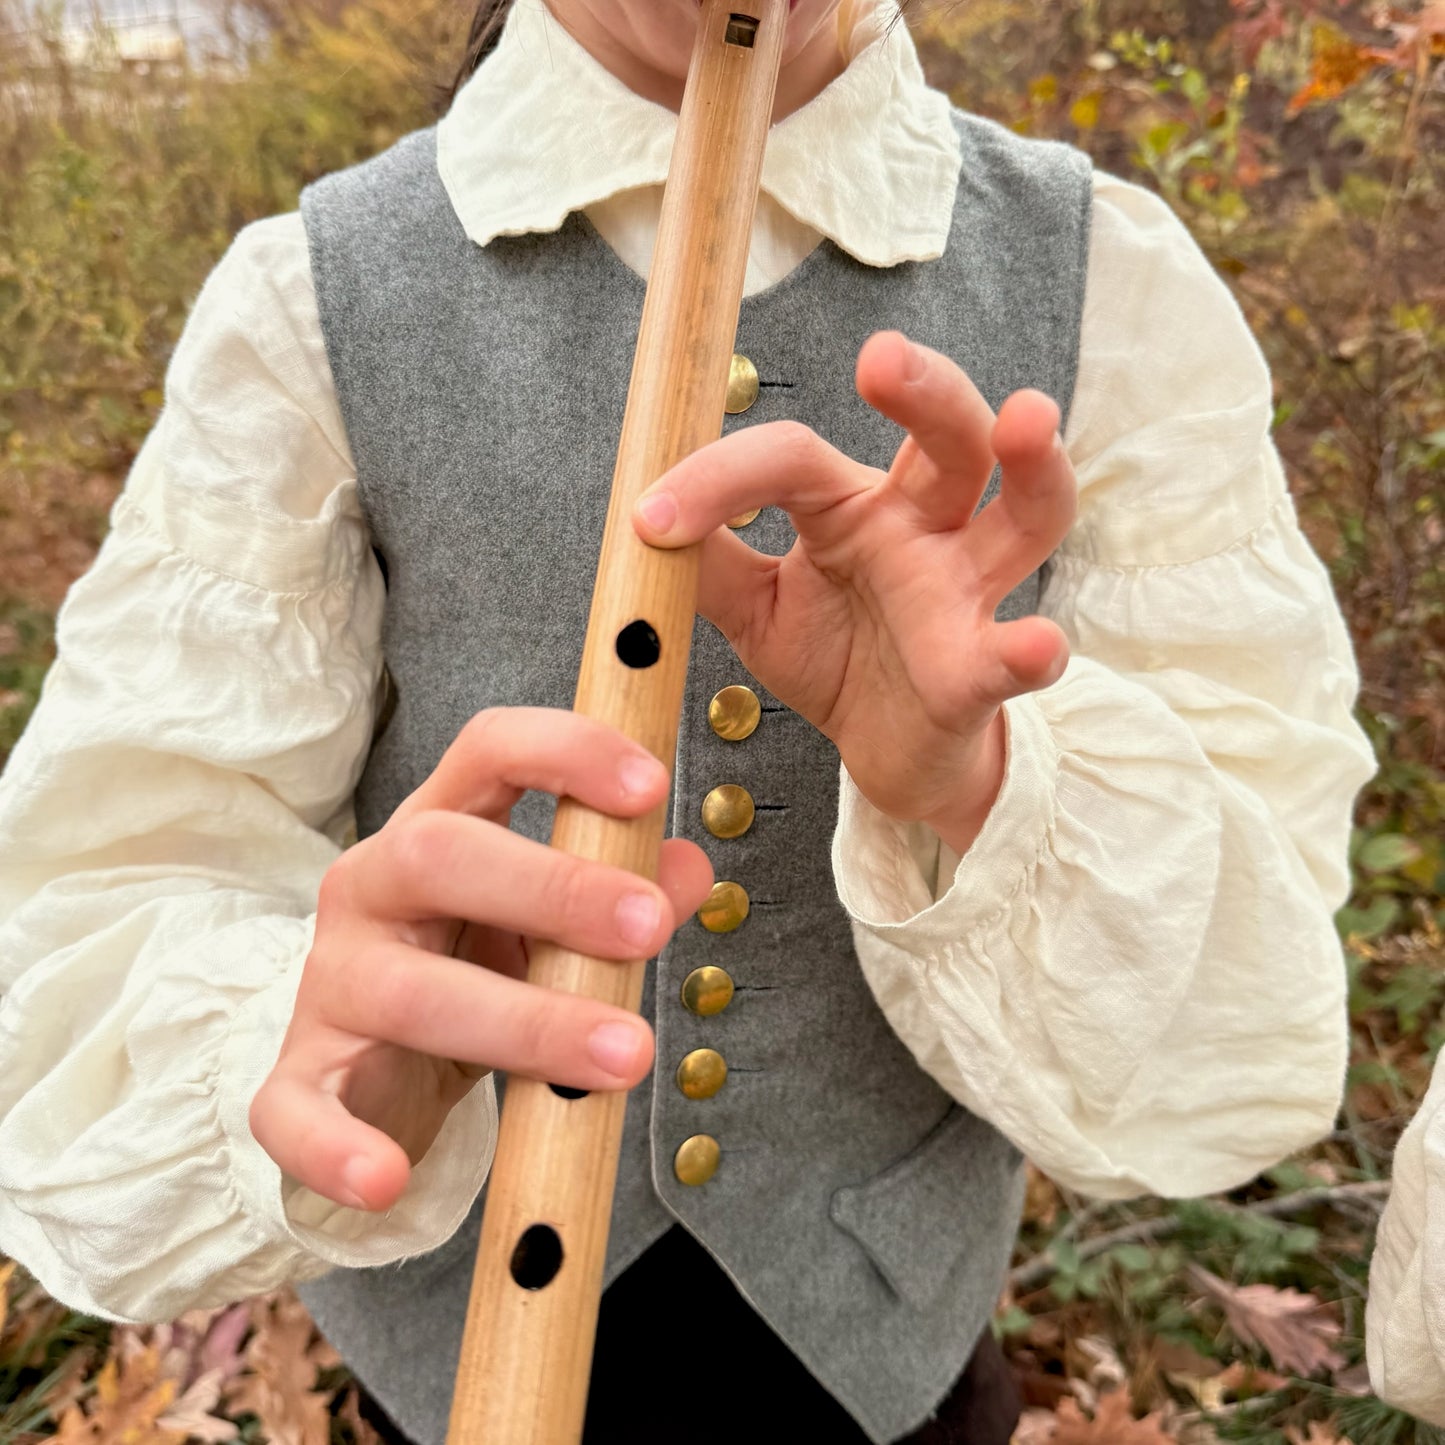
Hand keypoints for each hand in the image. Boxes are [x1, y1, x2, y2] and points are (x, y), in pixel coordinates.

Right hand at [250, 708, 713, 1212]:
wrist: (374, 1070)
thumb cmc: (478, 971)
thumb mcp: (552, 925)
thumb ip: (626, 891)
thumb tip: (688, 868)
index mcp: (439, 828)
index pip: (488, 750)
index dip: (566, 754)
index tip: (652, 786)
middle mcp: (372, 886)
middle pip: (438, 854)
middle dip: (553, 889)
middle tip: (649, 931)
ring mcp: (330, 982)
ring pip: (407, 991)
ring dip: (524, 1024)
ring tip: (623, 1058)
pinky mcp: (297, 1080)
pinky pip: (294, 1113)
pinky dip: (337, 1149)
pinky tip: (389, 1179)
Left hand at [632, 330, 1076, 848]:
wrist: (888, 750)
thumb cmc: (835, 661)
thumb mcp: (755, 608)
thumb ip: (707, 562)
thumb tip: (644, 518)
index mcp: (857, 506)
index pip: (795, 458)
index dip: (720, 478)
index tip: (650, 518)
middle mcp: (922, 530)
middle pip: (948, 439)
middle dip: (927, 389)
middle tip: (884, 356)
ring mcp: (964, 594)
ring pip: (1024, 513)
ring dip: (1032, 467)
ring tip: (1027, 420)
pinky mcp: (980, 671)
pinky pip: (1013, 655)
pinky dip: (1032, 650)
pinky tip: (1037, 645)